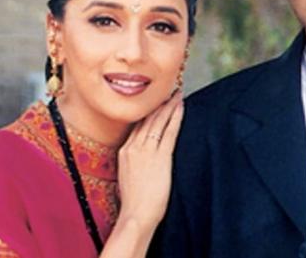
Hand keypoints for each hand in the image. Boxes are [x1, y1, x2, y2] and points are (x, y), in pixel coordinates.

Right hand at [115, 93, 183, 230]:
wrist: (136, 215)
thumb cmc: (134, 202)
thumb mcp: (127, 177)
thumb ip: (133, 164)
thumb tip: (141, 161)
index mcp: (124, 151)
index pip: (137, 125)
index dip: (147, 111)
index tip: (155, 101)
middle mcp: (133, 147)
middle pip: (147, 119)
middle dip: (159, 103)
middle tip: (168, 90)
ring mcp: (146, 151)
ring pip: (158, 121)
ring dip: (169, 106)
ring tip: (177, 94)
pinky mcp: (160, 157)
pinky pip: (169, 131)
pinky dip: (176, 117)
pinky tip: (181, 108)